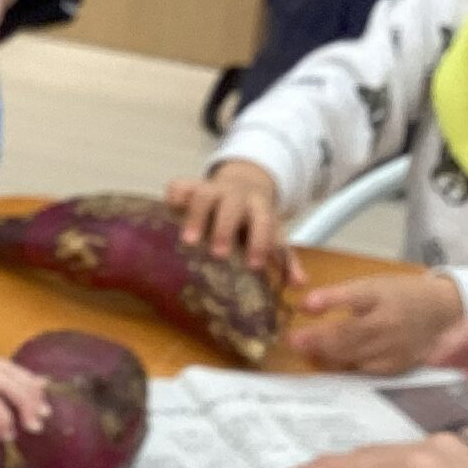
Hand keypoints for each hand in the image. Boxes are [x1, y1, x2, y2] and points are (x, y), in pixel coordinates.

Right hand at [167, 161, 299, 277]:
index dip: (260, 242)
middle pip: (231, 206)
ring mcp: (212, 189)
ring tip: (187, 241)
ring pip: (203, 195)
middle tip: (217, 254)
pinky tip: (168, 207)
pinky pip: (180, 185)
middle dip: (225, 228)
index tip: (254, 265)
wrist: (245, 183)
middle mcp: (236, 196)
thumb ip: (285, 259)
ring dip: (196, 216)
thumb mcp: (273, 234)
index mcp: (259, 207)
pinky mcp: (191, 186)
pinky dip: (174, 195)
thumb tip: (299, 284)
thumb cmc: (256, 219)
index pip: (264, 222)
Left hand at [290, 273, 464, 374]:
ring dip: (325, 352)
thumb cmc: (399, 295)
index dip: (331, 300)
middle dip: (317, 337)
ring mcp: (393, 347)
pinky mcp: (395, 366)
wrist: (441, 312)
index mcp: (381, 295)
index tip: (307, 304)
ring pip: (352, 353)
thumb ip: (342, 296)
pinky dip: (344, 364)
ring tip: (304, 349)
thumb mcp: (373, 285)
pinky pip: (363, 368)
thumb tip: (305, 307)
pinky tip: (329, 360)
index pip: (355, 296)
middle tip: (292, 340)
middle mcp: (388, 322)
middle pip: (349, 332)